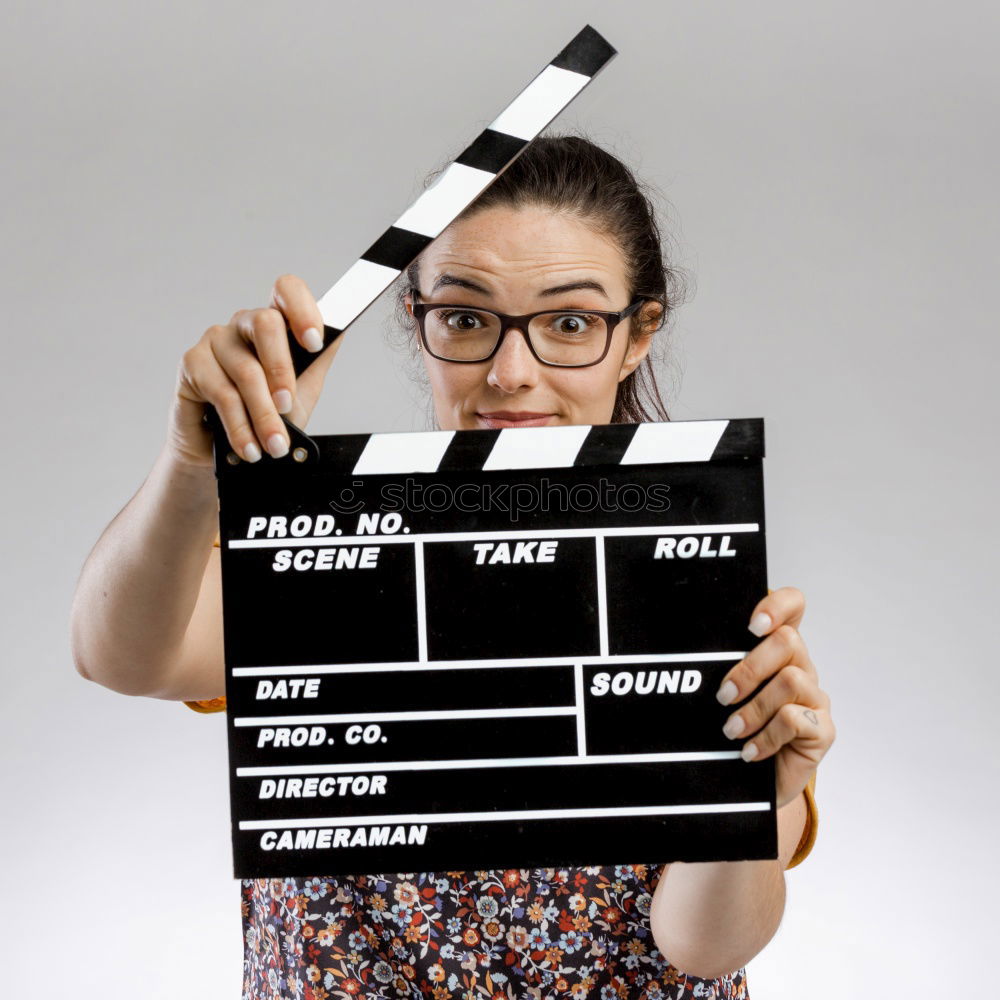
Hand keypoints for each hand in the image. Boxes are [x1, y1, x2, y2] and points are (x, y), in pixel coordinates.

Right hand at [168, 274, 340, 467]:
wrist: (228, 451)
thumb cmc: (264, 416)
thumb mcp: (301, 392)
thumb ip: (316, 363)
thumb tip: (337, 334)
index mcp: (274, 325)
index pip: (286, 291)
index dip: (302, 309)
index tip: (314, 343)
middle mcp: (244, 325)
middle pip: (265, 323)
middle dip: (282, 370)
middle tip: (288, 406)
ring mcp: (216, 340)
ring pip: (246, 370)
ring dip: (263, 415)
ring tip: (274, 444)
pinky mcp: (192, 362)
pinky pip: (221, 393)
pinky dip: (240, 426)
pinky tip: (248, 446)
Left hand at [715, 587, 835, 808]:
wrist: (750, 784)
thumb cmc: (735, 732)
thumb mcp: (723, 694)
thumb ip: (718, 669)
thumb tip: (686, 656)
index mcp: (777, 651)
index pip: (794, 607)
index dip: (778, 605)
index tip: (752, 625)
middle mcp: (801, 668)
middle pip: (788, 641)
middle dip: (749, 668)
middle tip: (723, 696)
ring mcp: (814, 698)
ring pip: (791, 680)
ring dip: (754, 708)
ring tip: (731, 730)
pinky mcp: (823, 730)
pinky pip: (795, 719)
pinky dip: (766, 736)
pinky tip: (750, 751)